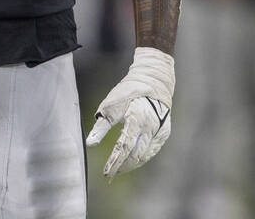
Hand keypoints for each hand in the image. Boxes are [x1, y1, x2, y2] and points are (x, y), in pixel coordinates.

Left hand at [85, 47, 174, 179]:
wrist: (153, 81)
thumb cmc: (128, 92)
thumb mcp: (111, 106)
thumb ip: (101, 127)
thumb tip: (90, 144)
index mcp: (136, 118)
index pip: (123, 147)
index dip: (114, 162)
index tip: (106, 172)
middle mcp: (150, 127)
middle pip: (135, 155)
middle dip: (122, 166)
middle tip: (111, 174)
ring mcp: (159, 130)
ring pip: (145, 155)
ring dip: (131, 164)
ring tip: (119, 168)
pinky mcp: (164, 132)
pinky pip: (152, 150)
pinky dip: (142, 157)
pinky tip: (133, 160)